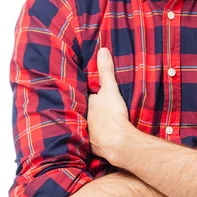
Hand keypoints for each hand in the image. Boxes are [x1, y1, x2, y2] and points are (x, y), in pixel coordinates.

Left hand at [87, 47, 131, 163]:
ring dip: (83, 124)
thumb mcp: (110, 89)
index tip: (79, 89)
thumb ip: (106, 71)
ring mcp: (85, 133)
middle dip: (79, 108)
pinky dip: (91, 138)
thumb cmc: (113, 115)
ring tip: (86, 121)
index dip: (80, 93)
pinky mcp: (92, 145)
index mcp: (84, 104)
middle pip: (79, 111)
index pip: (79, 95)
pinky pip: (89, 139)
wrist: (118, 143)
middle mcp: (81, 119)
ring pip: (82, 125)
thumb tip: (102, 50)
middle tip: (80, 105)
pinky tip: (94, 138)